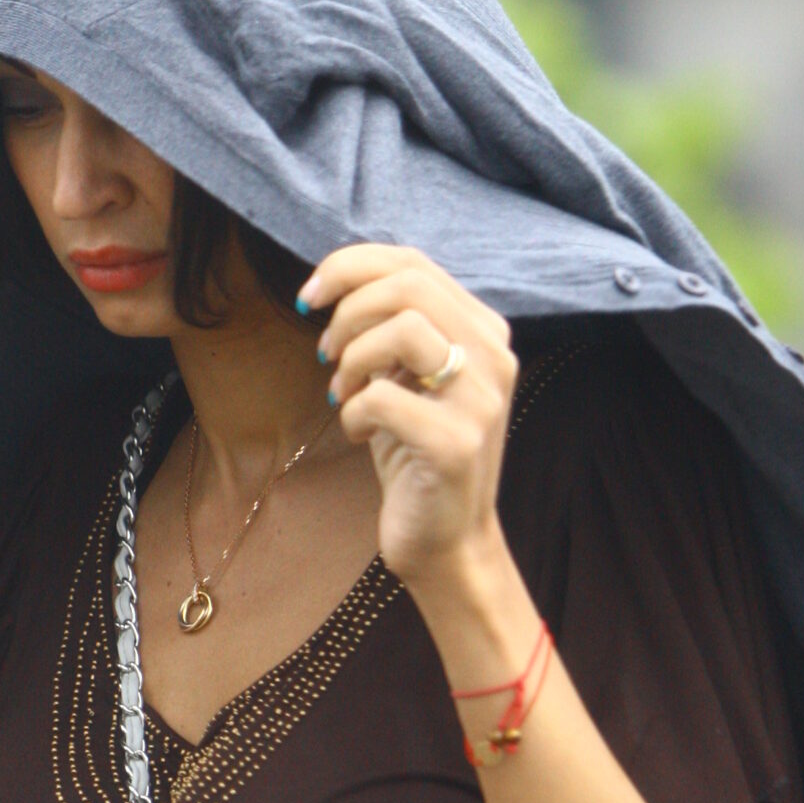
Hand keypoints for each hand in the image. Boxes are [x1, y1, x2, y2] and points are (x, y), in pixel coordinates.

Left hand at [303, 245, 517, 591]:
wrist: (447, 539)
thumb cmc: (415, 450)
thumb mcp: (408, 376)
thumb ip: (393, 326)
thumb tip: (338, 282)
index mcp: (484, 331)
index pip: (414, 263)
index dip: (350, 267)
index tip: (309, 297)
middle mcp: (494, 357)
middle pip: (410, 286)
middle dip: (348, 309)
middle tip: (326, 351)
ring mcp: (480, 401)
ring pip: (404, 329)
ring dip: (353, 357)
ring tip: (345, 392)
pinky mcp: (455, 445)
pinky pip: (384, 398)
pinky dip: (355, 411)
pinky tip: (359, 432)